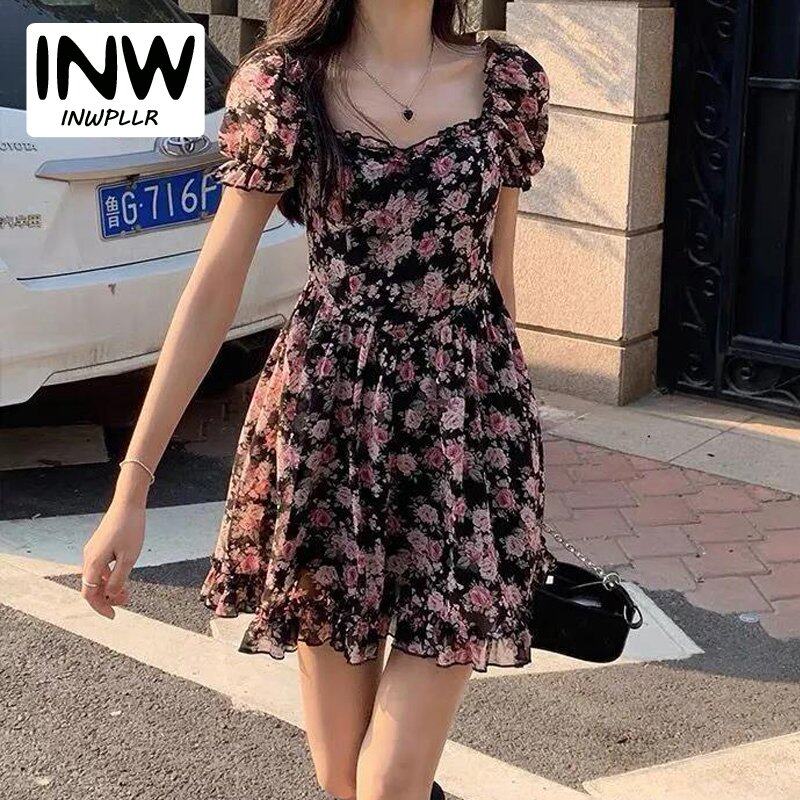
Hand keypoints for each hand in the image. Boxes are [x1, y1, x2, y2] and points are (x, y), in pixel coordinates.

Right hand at [81, 499, 144, 617]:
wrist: (128, 504)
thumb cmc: (131, 528)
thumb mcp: (129, 557)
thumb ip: (119, 579)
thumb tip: (111, 596)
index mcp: (93, 563)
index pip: (90, 594)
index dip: (100, 607)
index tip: (113, 615)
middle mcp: (88, 557)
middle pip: (92, 587)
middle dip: (107, 598)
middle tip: (126, 600)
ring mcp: (92, 550)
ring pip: (96, 577)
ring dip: (109, 586)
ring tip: (127, 590)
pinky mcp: (99, 545)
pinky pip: (100, 567)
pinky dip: (110, 575)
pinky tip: (123, 574)